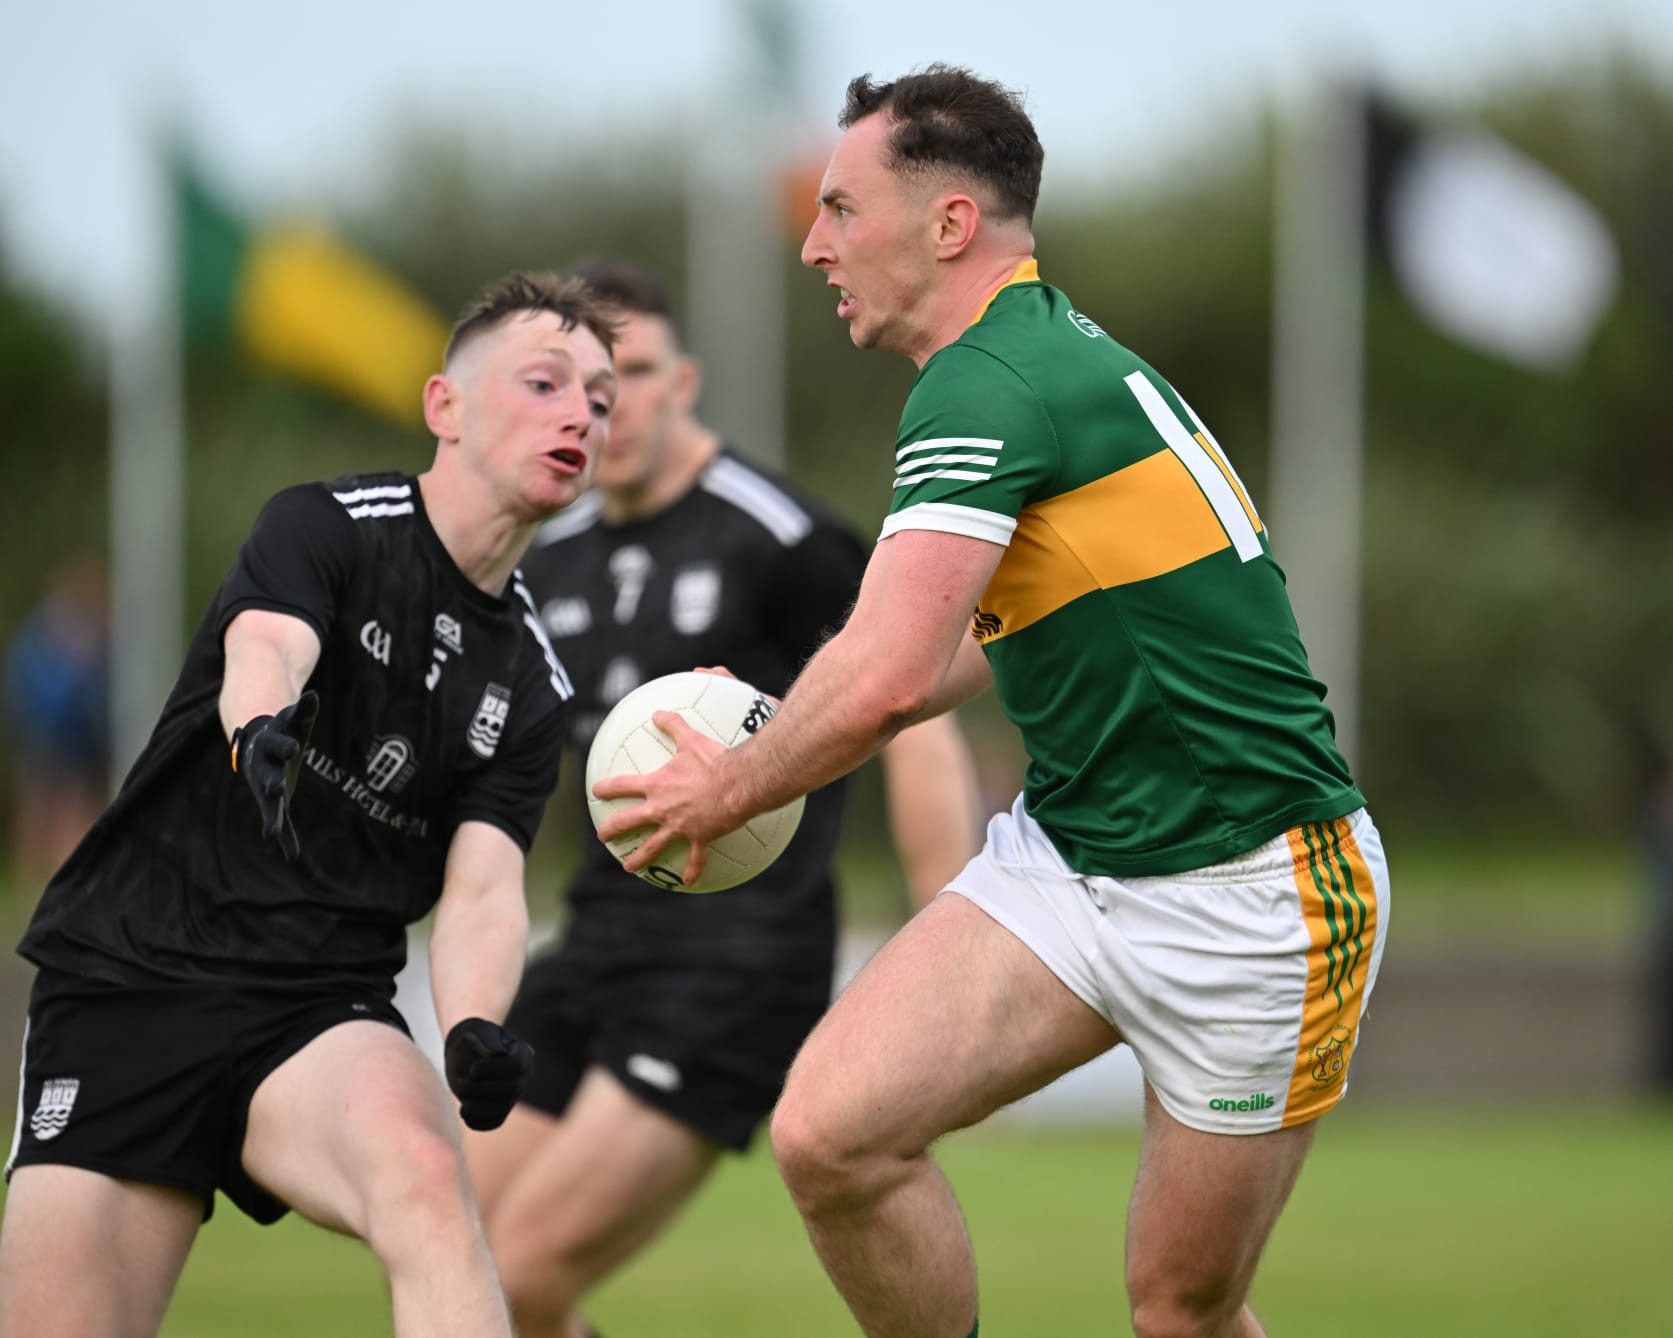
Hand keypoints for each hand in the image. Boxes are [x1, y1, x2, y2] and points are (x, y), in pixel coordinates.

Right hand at [230, 690, 318, 861]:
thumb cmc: (283, 730)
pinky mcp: (274, 801)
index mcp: (271, 746)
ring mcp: (266, 787)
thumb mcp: (294, 720)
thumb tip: (313, 695)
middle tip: (275, 789)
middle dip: (271, 784)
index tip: (295, 748)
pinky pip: (280, 820)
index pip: (279, 745)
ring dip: (272, 818)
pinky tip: (291, 854)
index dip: (286, 746)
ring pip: (269, 805)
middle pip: (267, 777)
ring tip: (271, 834)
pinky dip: (286, 838)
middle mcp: (264, 769)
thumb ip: (304, 710)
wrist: (259, 744)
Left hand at [443, 1017, 533, 1130]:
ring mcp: (513, 1095)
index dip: (494, 1070)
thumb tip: (494, 1055)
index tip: (473, 1069)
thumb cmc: (472, 1037)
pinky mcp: (500, 1110)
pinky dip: (478, 1121)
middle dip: (481, 1089)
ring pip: (502, 1109)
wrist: (466, 1052)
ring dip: (478, 1108)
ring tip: (460, 1102)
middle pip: (510, 1089)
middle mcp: (523, 1076)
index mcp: (523, 1053)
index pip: (516, 1065)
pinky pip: (493, 1122)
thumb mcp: (477, 1031)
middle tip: (460, 1081)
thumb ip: (484, 1040)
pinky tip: (465, 1111)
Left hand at [593, 711, 733, 887]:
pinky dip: (691, 871)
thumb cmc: (714, 761)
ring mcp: (679, 827)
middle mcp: (662, 809)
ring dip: (639, 859)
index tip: (595, 791)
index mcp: (658, 786)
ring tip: (628, 867)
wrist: (737, 784)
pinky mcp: (699, 838)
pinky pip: (695, 859)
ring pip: (653, 847)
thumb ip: (673, 725)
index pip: (623, 786)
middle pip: (629, 821)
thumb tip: (658, 712)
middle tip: (602, 836)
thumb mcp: (691, 739)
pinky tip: (687, 882)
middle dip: (612, 829)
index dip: (607, 788)